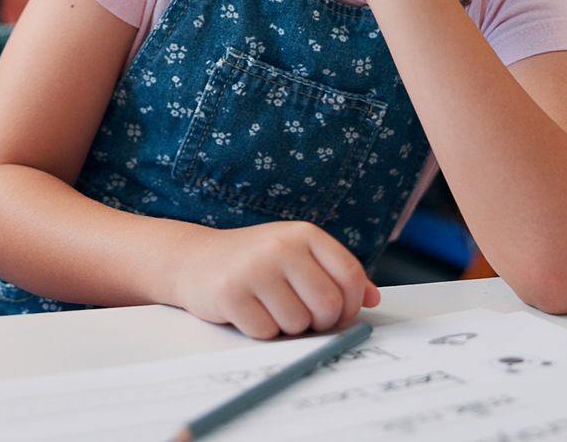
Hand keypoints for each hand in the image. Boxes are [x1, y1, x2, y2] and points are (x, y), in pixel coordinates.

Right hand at [169, 222, 379, 339]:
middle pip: (327, 305)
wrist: (194, 259)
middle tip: (301, 316)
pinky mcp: (231, 293)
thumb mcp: (297, 255)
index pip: (350, 276)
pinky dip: (261, 330)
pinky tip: (247, 311)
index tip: (338, 314)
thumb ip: (335, 273)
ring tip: (268, 306)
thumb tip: (372, 298)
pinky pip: (266, 332)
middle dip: (319, 322)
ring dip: (287, 327)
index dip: (350, 305)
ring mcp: (255, 268)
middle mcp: (282, 246)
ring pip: (298, 323)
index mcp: (305, 234)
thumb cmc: (254, 261)